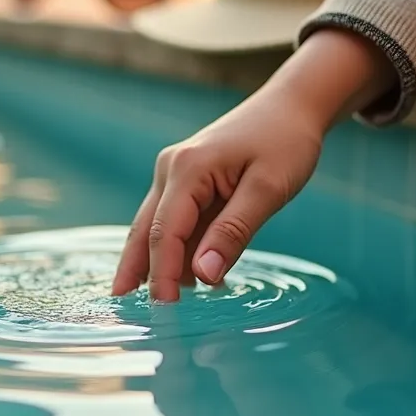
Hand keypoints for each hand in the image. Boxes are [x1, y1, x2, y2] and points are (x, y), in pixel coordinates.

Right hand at [111, 29, 395, 300]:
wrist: (291, 106)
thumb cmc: (286, 142)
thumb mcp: (269, 189)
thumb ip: (234, 232)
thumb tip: (204, 275)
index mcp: (188, 170)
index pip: (166, 233)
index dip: (162, 274)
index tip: (165, 310)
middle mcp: (172, 169)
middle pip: (146, 229)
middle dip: (135, 270)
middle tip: (123, 307)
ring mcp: (176, 172)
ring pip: (155, 225)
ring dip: (154, 261)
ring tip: (155, 300)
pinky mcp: (188, 179)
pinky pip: (175, 219)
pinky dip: (177, 248)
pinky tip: (187, 277)